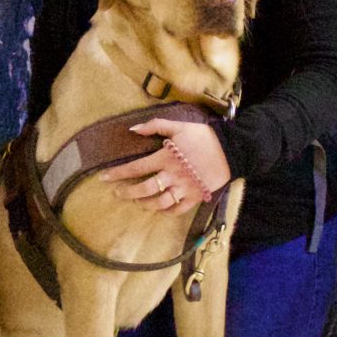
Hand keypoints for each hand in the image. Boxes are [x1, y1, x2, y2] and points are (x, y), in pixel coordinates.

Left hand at [103, 118, 230, 215]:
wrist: (232, 150)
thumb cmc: (204, 137)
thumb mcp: (180, 126)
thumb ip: (155, 125)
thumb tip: (132, 129)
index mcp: (166, 157)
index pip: (136, 167)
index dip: (118, 173)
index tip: (103, 178)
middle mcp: (173, 175)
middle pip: (145, 189)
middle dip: (128, 192)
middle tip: (117, 193)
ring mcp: (184, 188)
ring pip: (159, 202)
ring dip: (145, 203)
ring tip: (137, 201)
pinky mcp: (195, 197)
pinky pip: (177, 209)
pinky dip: (166, 211)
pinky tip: (159, 209)